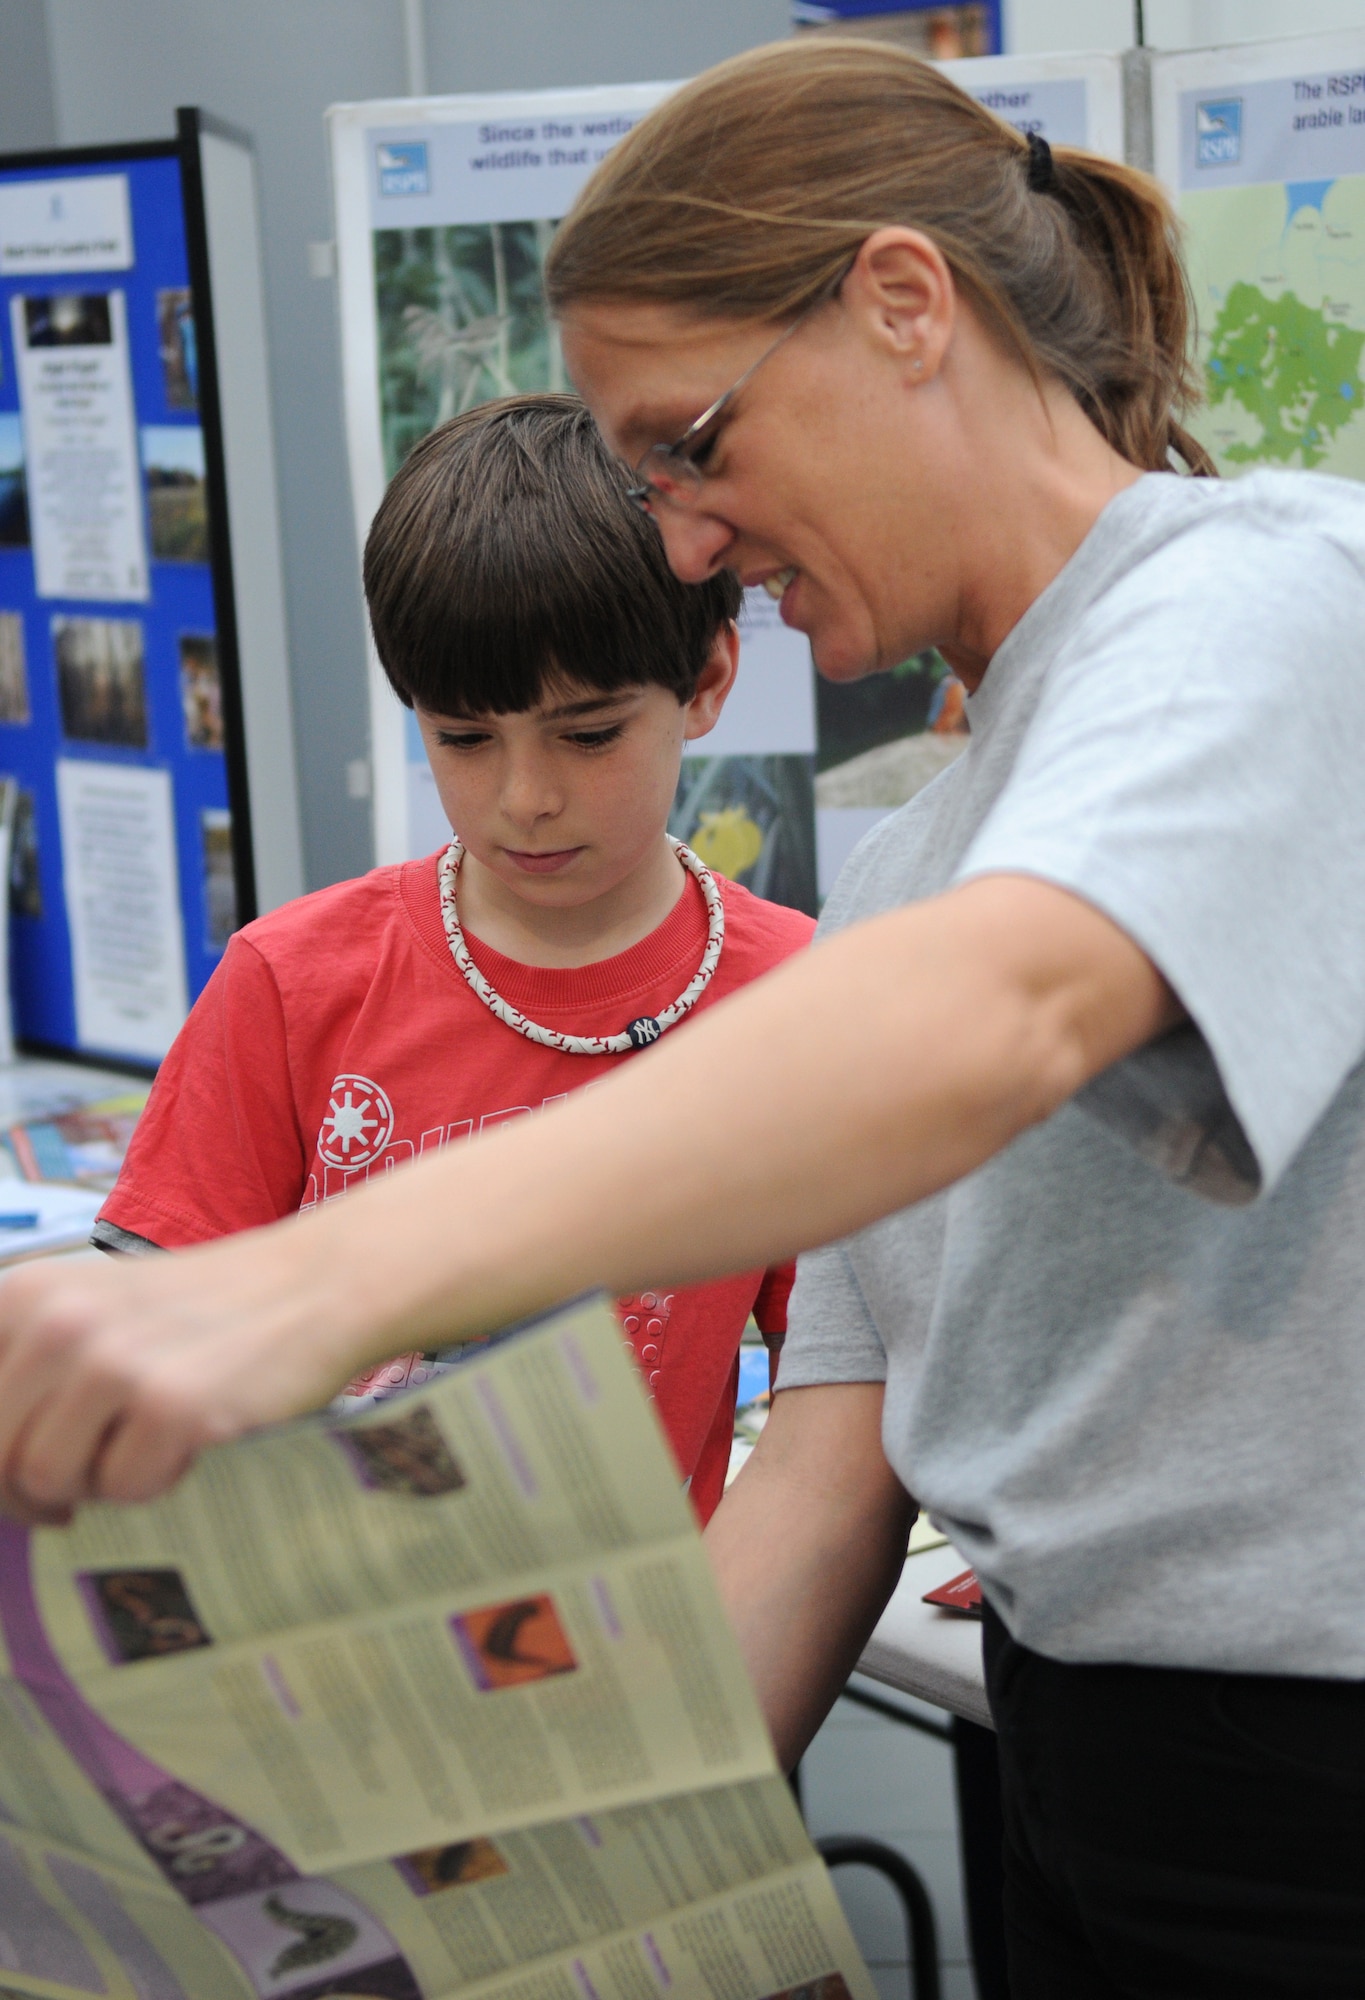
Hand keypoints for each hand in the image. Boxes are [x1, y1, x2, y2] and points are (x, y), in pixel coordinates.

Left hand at [0, 1230, 359, 1518]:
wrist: (310, 1286)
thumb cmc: (196, 1312)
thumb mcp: (87, 1311)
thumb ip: (23, 1368)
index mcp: (22, 1294)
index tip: (19, 1473)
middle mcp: (56, 1321)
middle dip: (29, 1487)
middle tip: (70, 1489)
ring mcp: (112, 1362)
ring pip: (47, 1480)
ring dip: (94, 1480)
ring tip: (140, 1444)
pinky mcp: (170, 1405)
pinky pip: (124, 1489)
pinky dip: (157, 1478)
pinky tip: (188, 1435)